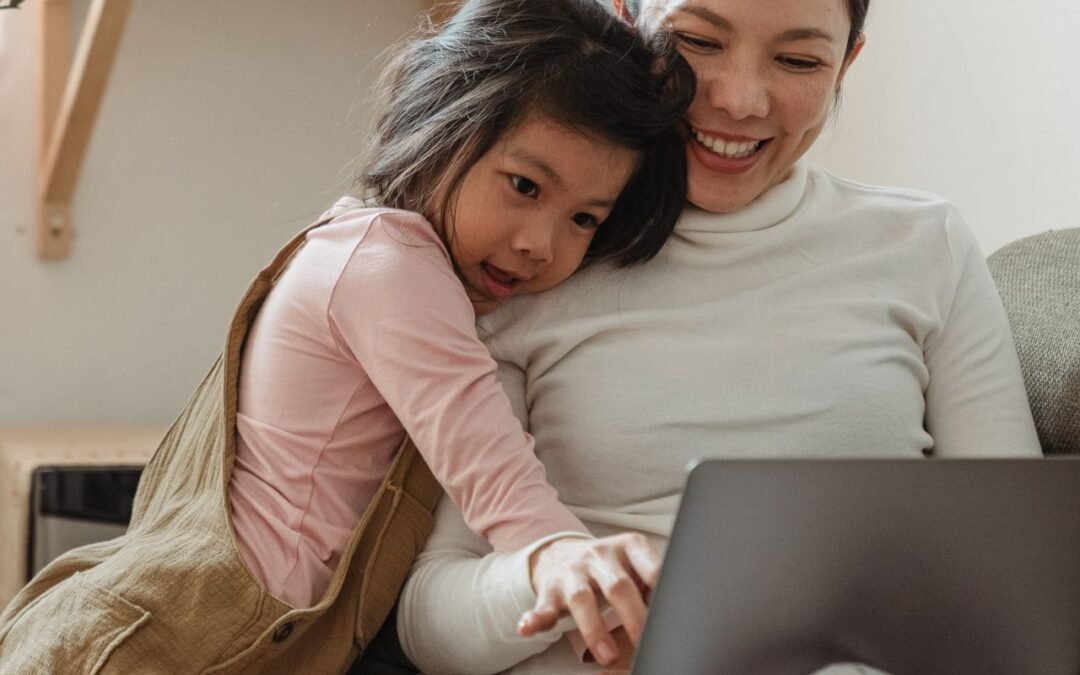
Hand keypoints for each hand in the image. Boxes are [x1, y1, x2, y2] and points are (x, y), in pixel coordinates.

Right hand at [518, 533, 659, 666]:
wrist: (561, 552)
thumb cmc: (611, 567)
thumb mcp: (635, 563)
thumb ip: (656, 581)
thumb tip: (684, 612)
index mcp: (628, 548)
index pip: (650, 566)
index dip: (662, 587)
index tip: (672, 611)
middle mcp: (600, 556)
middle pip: (618, 585)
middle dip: (632, 616)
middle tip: (645, 642)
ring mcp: (573, 572)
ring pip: (582, 598)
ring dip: (594, 629)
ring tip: (607, 656)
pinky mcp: (550, 590)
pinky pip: (542, 606)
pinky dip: (535, 619)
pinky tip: (527, 628)